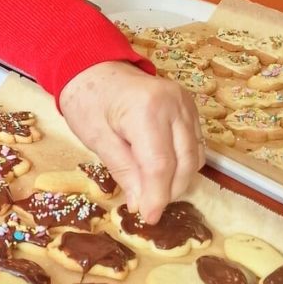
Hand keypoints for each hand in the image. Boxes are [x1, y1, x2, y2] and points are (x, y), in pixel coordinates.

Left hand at [59, 61, 204, 223]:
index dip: (157, 196)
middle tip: (147, 207)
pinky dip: (182, 162)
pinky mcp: (189, 106)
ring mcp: (185, 103)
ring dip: (178, 178)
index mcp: (146, 110)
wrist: (92, 67)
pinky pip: (194, 143)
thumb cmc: (87, 99)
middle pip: (184, 162)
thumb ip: (122, 170)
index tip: (148, 217)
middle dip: (168, 190)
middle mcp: (174, 104)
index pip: (160, 165)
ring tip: (152, 189)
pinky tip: (161, 170)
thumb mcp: (96, 137)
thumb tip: (141, 203)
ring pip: (195, 156)